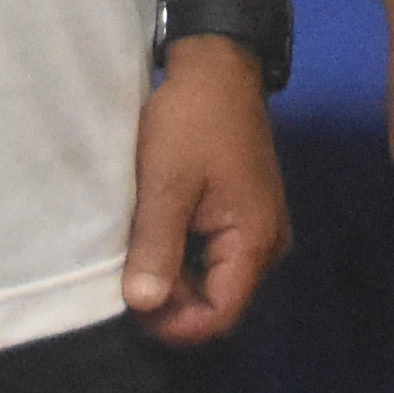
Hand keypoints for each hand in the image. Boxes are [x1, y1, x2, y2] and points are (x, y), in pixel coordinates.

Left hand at [125, 42, 290, 344]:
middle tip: (127, 281)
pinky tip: (155, 242)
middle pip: (219, 303)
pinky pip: (216, 258)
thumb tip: (143, 305)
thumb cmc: (193, 121)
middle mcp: (267, 246)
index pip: (220, 316)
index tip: (132, 306)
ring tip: (136, 261)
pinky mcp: (246, 217)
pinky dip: (184, 260)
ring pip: (215, 282)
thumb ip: (157, 246)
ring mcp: (259, 231)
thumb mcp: (166, 183)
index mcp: (254, 241)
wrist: (219, 68)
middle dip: (173, 304)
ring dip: (176, 280)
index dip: (176, 324)